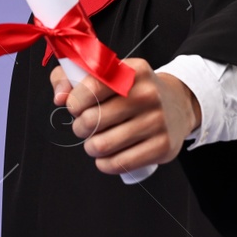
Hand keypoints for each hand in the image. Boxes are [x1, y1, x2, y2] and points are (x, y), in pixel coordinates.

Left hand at [48, 59, 200, 175]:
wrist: (177, 104)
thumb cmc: (132, 90)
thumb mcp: (107, 73)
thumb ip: (71, 77)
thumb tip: (59, 97)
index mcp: (132, 72)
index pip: (90, 88)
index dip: (74, 102)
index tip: (75, 106)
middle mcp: (147, 94)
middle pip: (92, 120)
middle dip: (80, 127)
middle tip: (85, 126)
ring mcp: (157, 121)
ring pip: (103, 145)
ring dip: (90, 147)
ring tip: (94, 142)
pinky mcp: (163, 146)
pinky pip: (120, 164)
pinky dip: (105, 164)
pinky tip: (106, 157)